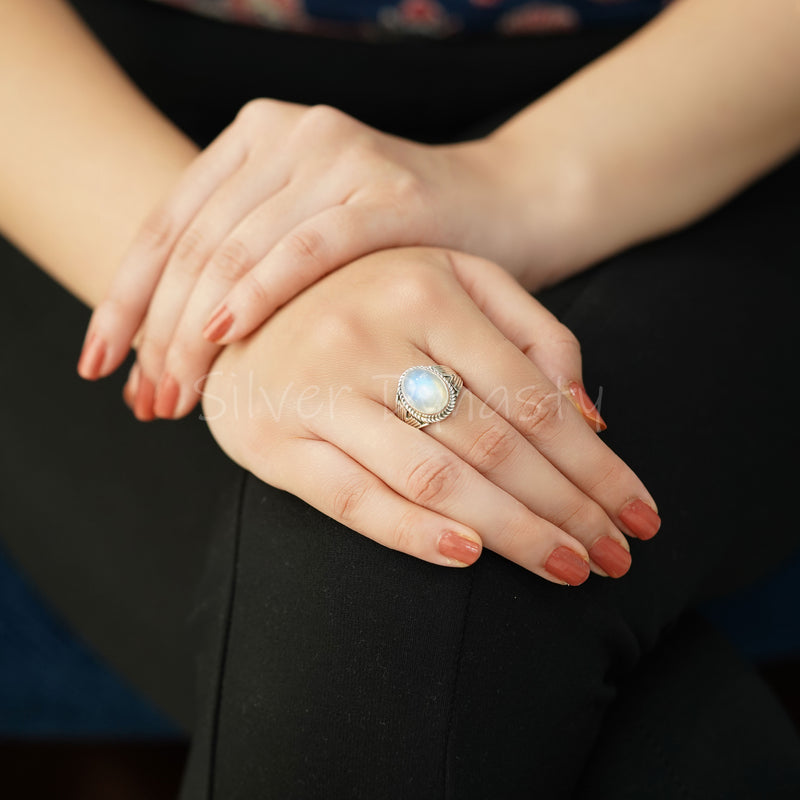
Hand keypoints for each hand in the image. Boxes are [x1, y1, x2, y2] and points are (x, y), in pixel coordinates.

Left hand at [77, 100, 565, 418]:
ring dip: (195, 330)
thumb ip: (243, 269)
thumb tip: (168, 350)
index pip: (166, 225)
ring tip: (177, 395)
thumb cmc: (398, 243)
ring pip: (237, 248)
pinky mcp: (387, 191)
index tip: (101, 365)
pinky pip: (307, 249)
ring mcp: (337, 155)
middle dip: (158, 330)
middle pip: (193, 242)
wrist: (502, 208)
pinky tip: (225, 341)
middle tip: (148, 400)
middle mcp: (288, 134)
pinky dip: (260, 296)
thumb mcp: (306, 241)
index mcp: (254, 140)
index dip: (126, 301)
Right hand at [201, 247, 658, 584]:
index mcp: (427, 292)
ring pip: (435, 476)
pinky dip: (414, 532)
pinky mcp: (277, 441)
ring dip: (513, 531)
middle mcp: (372, 338)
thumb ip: (531, 331)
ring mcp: (320, 391)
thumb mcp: (454, 279)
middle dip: (568, 509)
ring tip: (567, 567)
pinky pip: (354, 498)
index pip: (532, 398)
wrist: (244, 303)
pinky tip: (470, 556)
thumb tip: (591, 417)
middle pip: (495, 443)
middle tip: (616, 556)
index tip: (638, 513)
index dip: (594, 464)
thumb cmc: (364, 295)